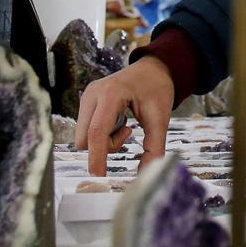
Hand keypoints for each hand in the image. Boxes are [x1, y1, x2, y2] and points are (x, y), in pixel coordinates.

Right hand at [75, 56, 174, 175]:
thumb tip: (148, 174)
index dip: (96, 156)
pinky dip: (102, 134)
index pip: (97, 132)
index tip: (99, 176)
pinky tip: (118, 121)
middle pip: (86, 138)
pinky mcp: (86, 102)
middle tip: (129, 132)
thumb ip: (154, 147)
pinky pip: (87, 130)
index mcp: (110, 93)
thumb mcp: (160, 118)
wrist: (153, 69)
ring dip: (104, 140)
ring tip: (125, 124)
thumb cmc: (157, 89)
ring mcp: (87, 97)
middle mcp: (92, 94)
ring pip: (85, 137)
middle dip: (106, 146)